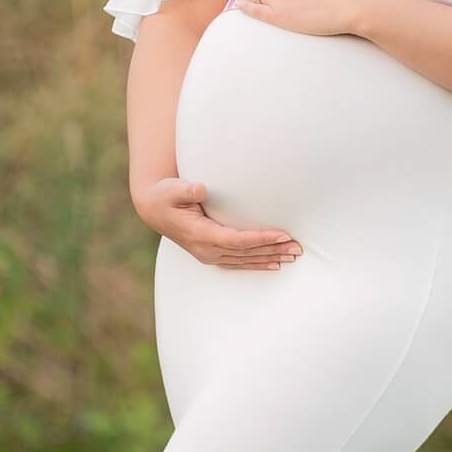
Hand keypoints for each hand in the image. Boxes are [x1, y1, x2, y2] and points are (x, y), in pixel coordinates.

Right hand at [131, 177, 303, 269]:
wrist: (153, 209)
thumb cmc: (165, 195)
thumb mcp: (172, 189)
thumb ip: (186, 189)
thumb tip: (199, 188)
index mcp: (199, 234)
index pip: (237, 240)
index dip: (260, 238)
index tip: (282, 235)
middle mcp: (206, 249)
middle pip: (247, 253)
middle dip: (273, 250)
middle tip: (298, 247)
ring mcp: (209, 255)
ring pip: (246, 260)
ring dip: (270, 258)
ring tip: (294, 255)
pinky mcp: (212, 255)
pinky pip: (240, 262)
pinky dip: (258, 263)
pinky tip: (275, 264)